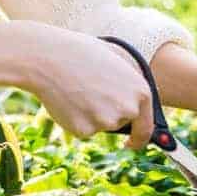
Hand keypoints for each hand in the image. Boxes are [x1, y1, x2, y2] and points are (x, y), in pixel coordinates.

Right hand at [16, 21, 153, 147]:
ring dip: (90, 115)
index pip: (146, 126)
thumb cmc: (81, 53)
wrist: (49, 58)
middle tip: (90, 95)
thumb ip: (127, 84)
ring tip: (77, 89)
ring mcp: (106, 121)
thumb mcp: (114, 61)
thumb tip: (132, 103)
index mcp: (141, 91)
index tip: (131, 142)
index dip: (139, 137)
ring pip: (99, 126)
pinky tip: (67, 99)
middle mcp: (128, 109)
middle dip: (108, 115)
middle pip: (120, 124)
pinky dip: (74, 119)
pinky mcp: (84, 130)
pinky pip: (82, 129)